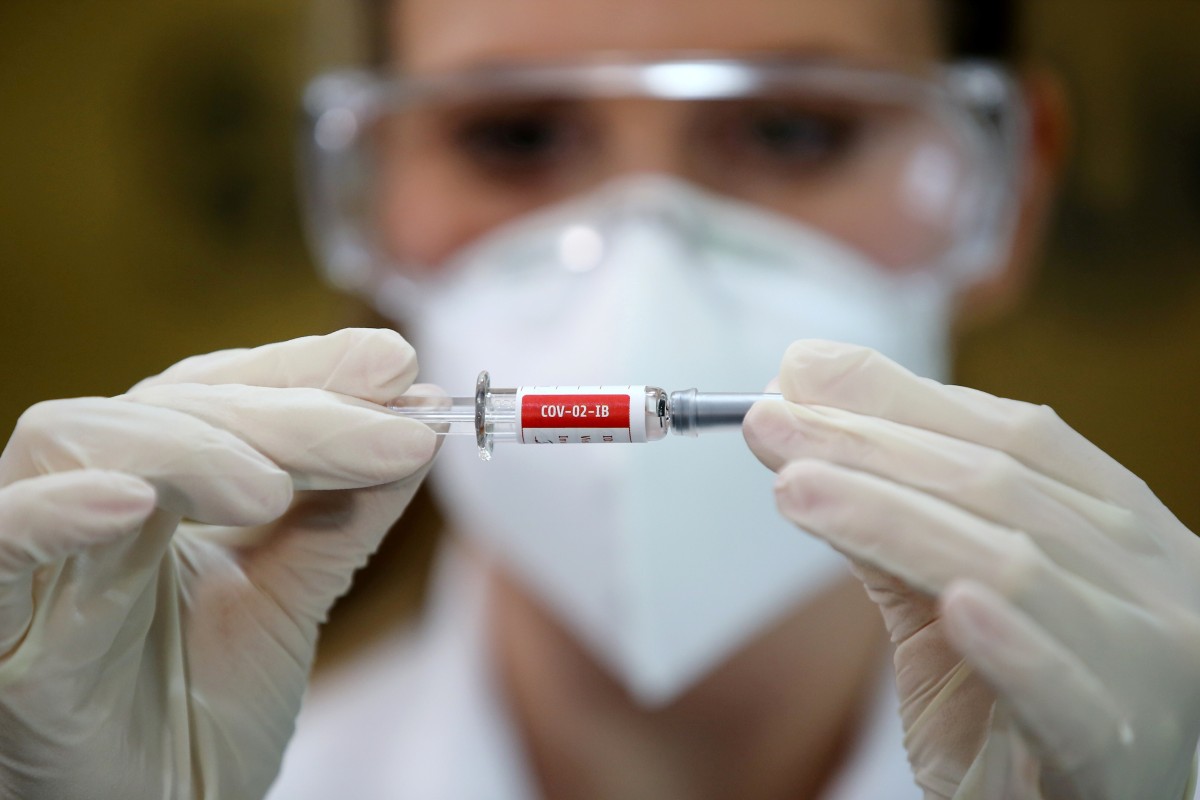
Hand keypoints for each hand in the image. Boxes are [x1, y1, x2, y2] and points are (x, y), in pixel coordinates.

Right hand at [0, 328, 437, 799]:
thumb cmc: (198, 716)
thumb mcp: (290, 602)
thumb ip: (342, 516)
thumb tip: (419, 426)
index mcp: (155, 485)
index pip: (218, 389)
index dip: (301, 370)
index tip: (398, 367)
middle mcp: (88, 500)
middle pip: (170, 407)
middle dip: (288, 413)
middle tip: (395, 430)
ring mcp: (36, 558)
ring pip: (79, 443)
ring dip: (190, 448)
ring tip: (273, 488)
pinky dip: (51, 513)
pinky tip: (129, 504)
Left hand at [744, 340, 1199, 799]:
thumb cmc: (1015, 702)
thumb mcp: (947, 599)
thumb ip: (893, 523)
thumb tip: (805, 433)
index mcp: (1117, 525)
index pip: (1010, 434)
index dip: (900, 396)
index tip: (799, 371)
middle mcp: (1150, 577)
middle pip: (997, 484)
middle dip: (868, 443)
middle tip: (766, 419)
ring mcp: (1150, 659)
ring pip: (1010, 565)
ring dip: (892, 517)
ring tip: (794, 488)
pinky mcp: (1121, 746)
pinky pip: (1064, 690)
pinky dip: (1009, 646)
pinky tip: (951, 609)